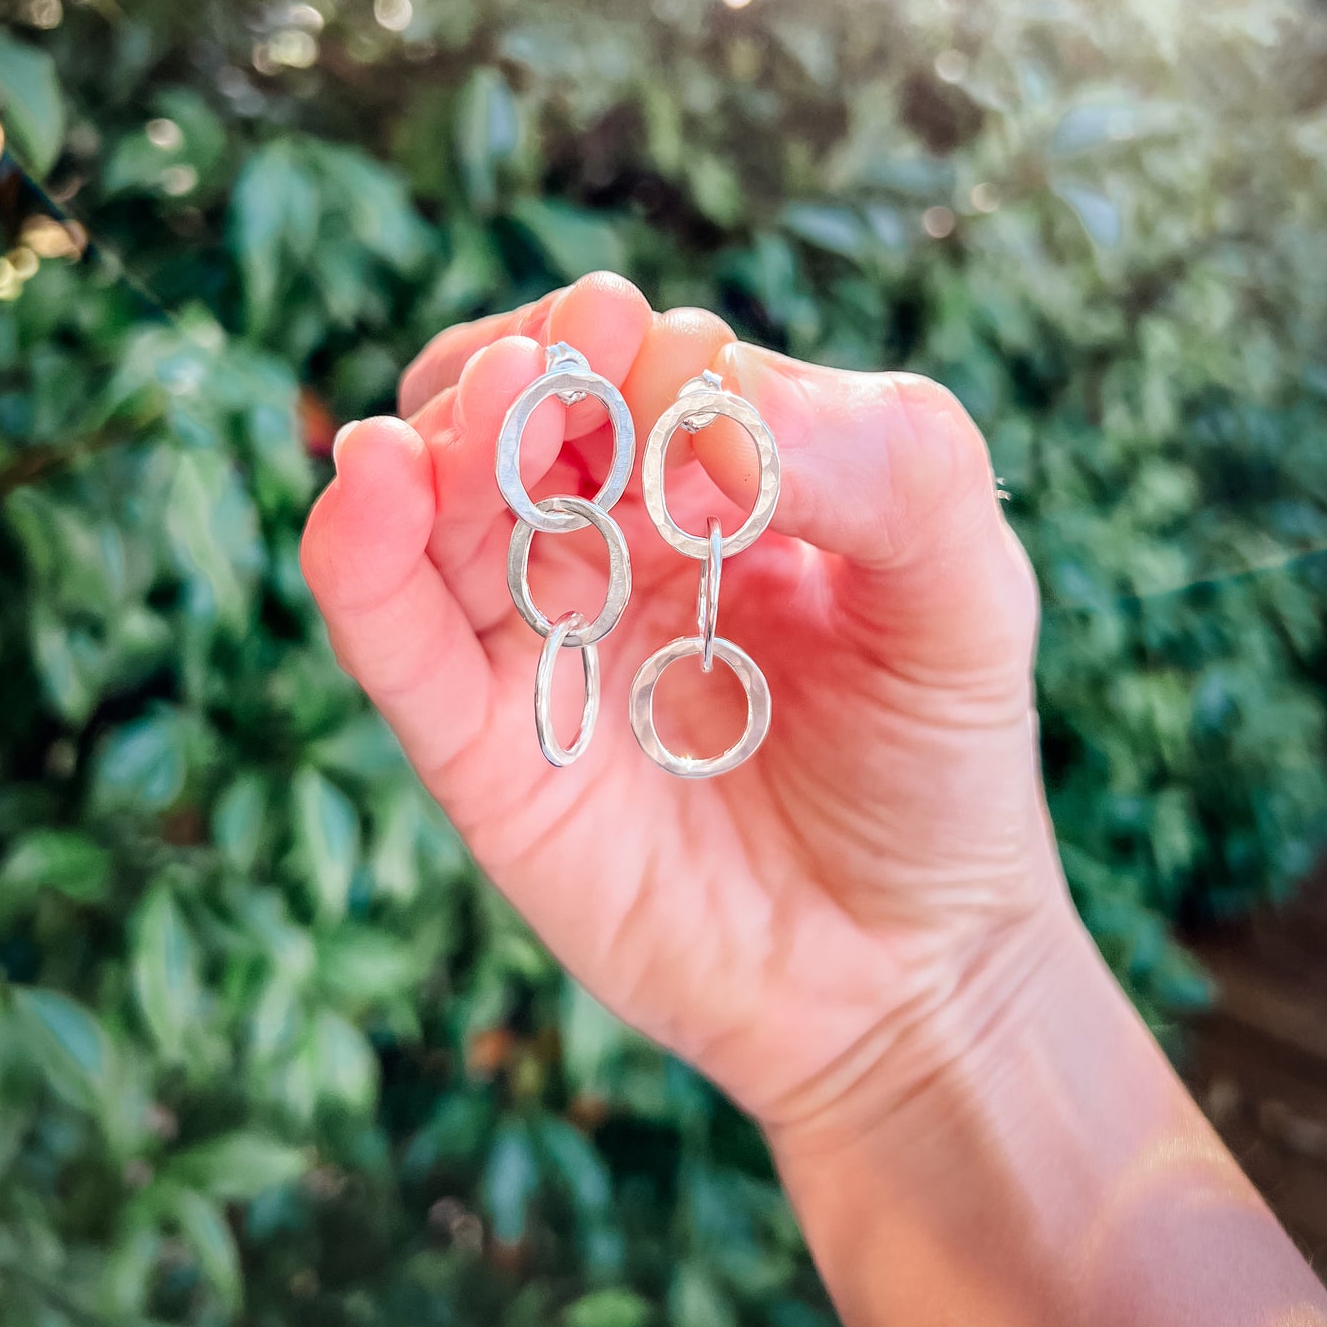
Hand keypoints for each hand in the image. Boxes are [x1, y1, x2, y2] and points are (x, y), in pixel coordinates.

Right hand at [301, 273, 1064, 1138]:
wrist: (908, 974)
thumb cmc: (939, 760)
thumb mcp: (966, 588)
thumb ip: (884, 465)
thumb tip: (708, 413)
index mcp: (713, 476)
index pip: (640, 362)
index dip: (644, 353)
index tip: (681, 380)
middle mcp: (606, 537)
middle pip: (515, 406)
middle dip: (530, 365)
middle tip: (566, 365)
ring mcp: (534, 637)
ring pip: (437, 500)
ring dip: (446, 432)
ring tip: (499, 402)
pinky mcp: (478, 745)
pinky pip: (394, 636)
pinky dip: (361, 553)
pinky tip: (373, 480)